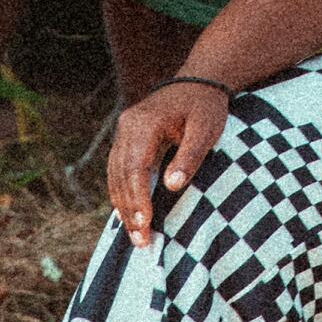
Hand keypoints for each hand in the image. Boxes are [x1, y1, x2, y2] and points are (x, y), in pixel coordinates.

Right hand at [107, 80, 231, 248]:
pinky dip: (122, 191)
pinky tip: (128, 213)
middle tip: (140, 241)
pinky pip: (118, 168)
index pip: (135, 168)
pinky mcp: (127, 137)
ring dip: (123, 205)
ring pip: (115, 174)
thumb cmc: (205, 106)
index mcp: (144, 123)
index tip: (144, 224)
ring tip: (135, 234)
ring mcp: (124, 131)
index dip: (138, 198)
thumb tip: (172, 186)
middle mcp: (127, 126)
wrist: (199, 80)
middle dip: (129, 210)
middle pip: (122, 175)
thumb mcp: (206, 129)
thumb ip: (190, 156)